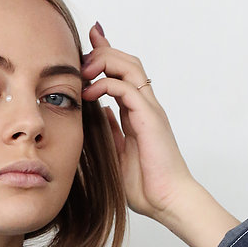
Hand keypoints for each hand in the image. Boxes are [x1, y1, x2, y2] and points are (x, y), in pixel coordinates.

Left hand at [81, 21, 196, 222]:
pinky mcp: (150, 118)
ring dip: (105, 61)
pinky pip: (128, 89)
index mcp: (138, 113)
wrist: (167, 202)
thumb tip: (100, 114)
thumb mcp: (119, 155)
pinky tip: (90, 93)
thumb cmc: (147, 186)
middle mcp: (146, 106)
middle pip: (127, 61)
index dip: (105, 55)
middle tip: (80, 56)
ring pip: (130, 67)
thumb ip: (112, 132)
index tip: (86, 44)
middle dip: (103, 50)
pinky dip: (106, 84)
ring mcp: (150, 110)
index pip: (122, 74)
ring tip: (84, 70)